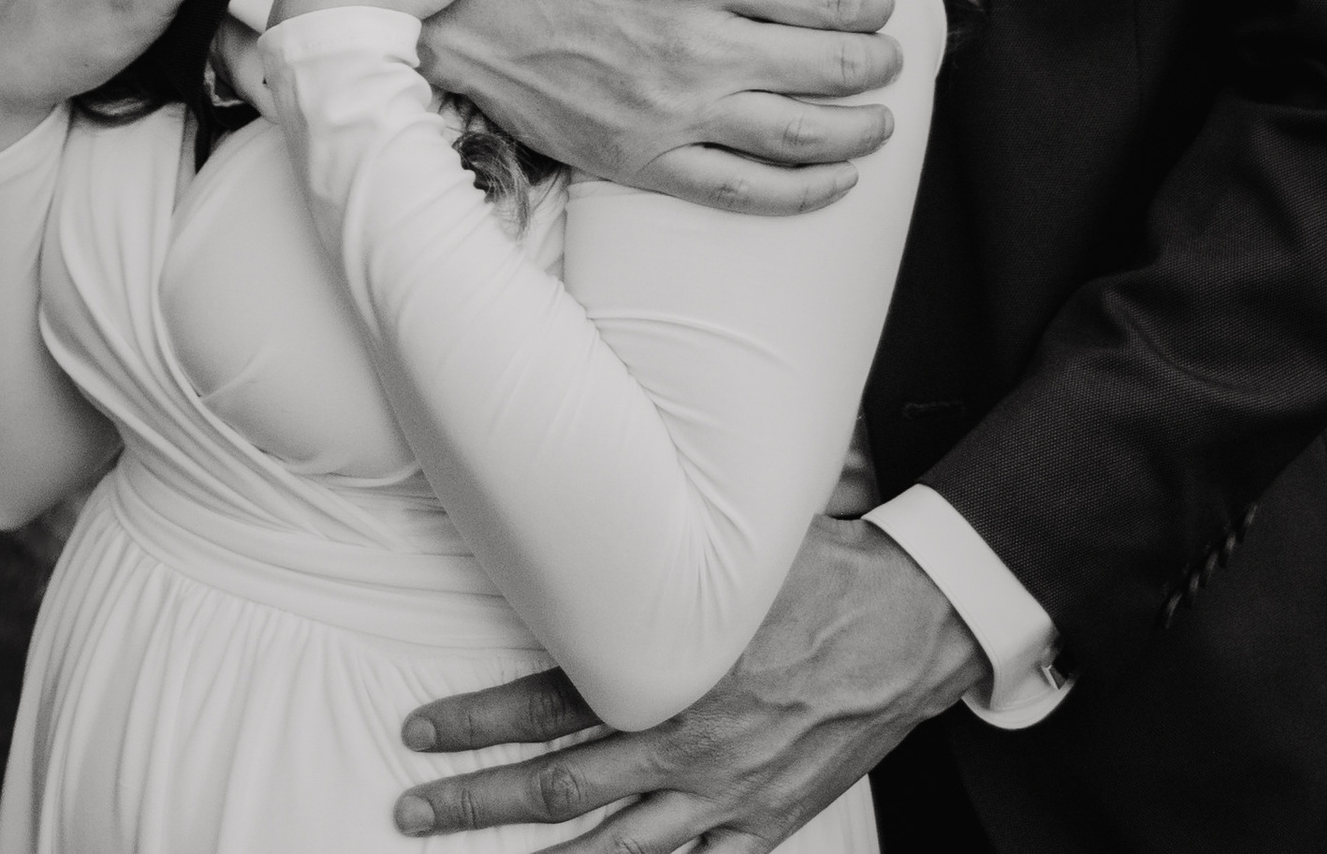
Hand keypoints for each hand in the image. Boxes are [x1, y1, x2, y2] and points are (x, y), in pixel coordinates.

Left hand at [395, 514, 987, 841]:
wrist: (913, 628)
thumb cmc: (824, 571)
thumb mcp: (735, 549)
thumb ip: (663, 552)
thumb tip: (590, 506)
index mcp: (671, 672)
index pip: (546, 706)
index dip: (476, 723)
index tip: (419, 733)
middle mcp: (686, 745)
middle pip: (559, 788)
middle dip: (477, 803)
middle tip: (413, 810)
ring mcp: (724, 797)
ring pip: (613, 849)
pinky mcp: (763, 825)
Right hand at [419, 0, 902, 212]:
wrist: (460, 5)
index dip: (870, 5)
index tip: (882, 5)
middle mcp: (697, 42)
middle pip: (826, 66)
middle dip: (875, 66)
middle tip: (892, 61)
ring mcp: (671, 109)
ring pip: (797, 134)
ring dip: (857, 132)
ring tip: (881, 121)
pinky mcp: (642, 158)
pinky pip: (742, 188)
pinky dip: (803, 191)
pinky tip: (837, 179)